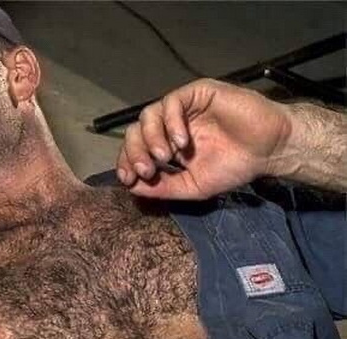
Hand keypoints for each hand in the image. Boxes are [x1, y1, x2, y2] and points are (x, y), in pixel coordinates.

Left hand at [116, 78, 292, 199]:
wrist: (268, 151)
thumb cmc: (234, 167)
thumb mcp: (192, 186)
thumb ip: (162, 187)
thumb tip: (131, 187)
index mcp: (167, 145)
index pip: (136, 149)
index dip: (127, 162)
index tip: (128, 179)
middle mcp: (171, 125)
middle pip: (136, 131)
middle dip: (135, 152)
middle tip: (146, 170)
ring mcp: (184, 108)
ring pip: (149, 115)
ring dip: (151, 138)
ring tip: (166, 157)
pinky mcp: (198, 92)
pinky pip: (172, 102)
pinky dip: (171, 123)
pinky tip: (182, 142)